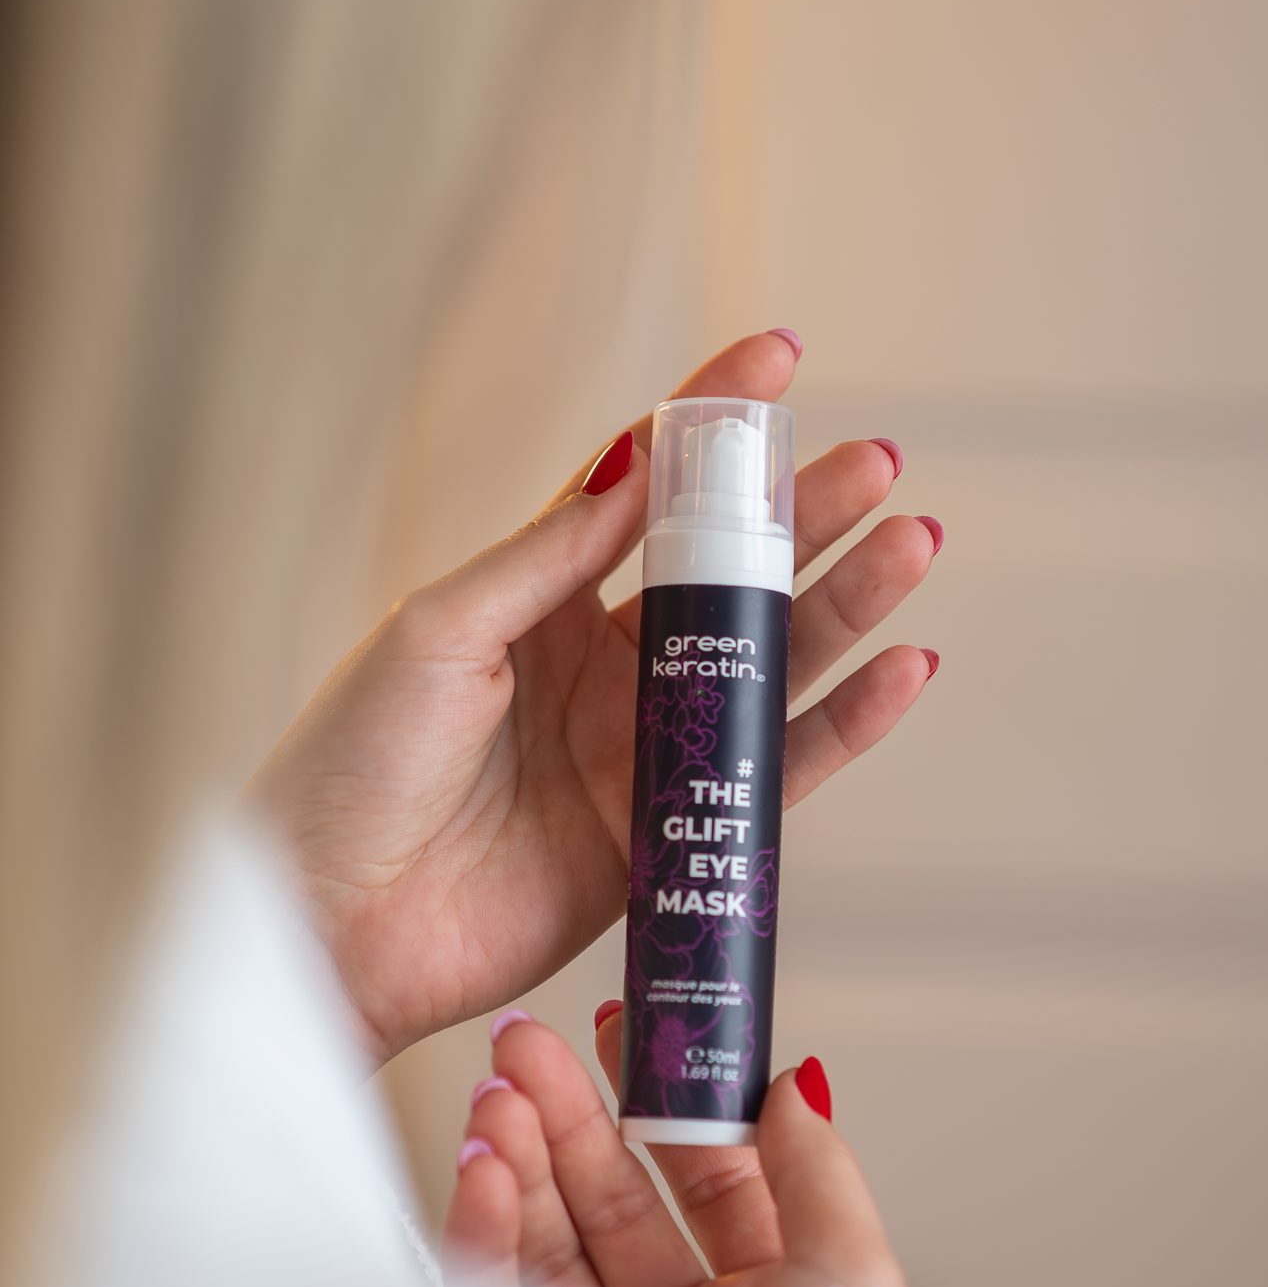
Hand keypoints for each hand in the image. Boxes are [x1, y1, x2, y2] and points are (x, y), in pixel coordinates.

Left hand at [248, 333, 937, 1059]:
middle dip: (806, 516)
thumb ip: (546, 558)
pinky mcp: (672, 832)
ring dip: (844, 607)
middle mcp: (605, 668)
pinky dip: (843, 725)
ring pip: (769, 664)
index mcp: (542, 602)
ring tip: (910, 545)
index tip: (779, 362)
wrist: (337, 924)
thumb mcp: (438, 631)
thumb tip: (634, 468)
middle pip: (727, 577)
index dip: (712, 427)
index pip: (644, 495)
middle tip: (877, 465)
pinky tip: (900, 672)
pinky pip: (775, 771)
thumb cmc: (353, 768)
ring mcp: (644, 749)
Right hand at [443, 1007, 905, 1286]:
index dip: (660, 1101)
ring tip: (497, 1093)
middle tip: (525, 1042)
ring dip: (519, 1162)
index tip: (622, 1029)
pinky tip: (482, 1170)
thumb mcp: (850, 1273)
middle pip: (613, 1202)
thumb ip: (815, 1170)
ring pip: (551, 1244)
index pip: (698, 1178)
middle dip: (569, 1117)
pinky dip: (485, 1234)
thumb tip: (794, 1077)